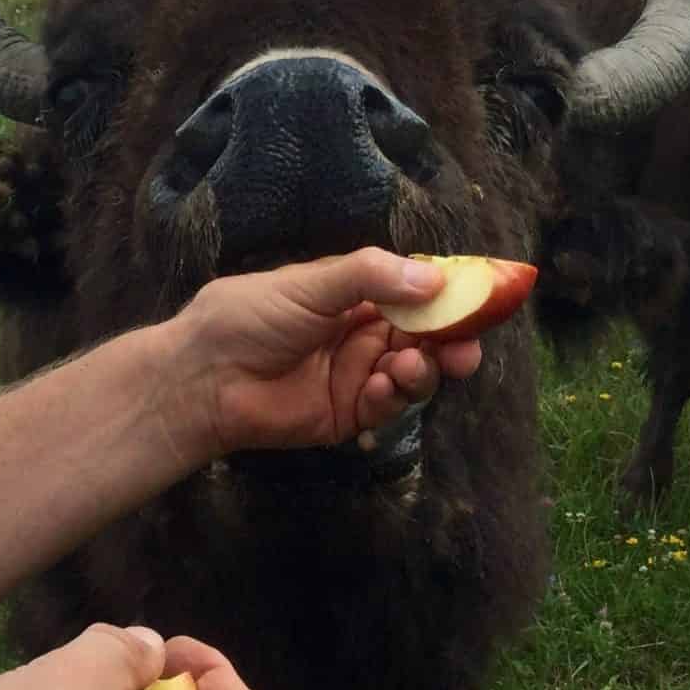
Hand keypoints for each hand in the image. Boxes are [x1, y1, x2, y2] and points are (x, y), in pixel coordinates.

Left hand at [162, 247, 485, 461]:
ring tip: (413, 364)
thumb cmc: (246, 317)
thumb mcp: (310, 284)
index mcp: (352, 293)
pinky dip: (396, 395)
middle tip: (468, 344)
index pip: (415, 288)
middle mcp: (361, 332)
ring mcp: (356, 374)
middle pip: (426, 333)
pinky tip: (385, 385)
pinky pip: (388, 406)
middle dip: (452, 337)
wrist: (203, 378)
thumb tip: (436, 275)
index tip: (486, 292)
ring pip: (414, 370)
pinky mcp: (348, 414)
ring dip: (424, 368)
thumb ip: (371, 276)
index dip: (451, 290)